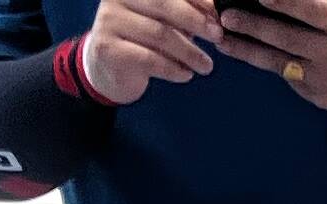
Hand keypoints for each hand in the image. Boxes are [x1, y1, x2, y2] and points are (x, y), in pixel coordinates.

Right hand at [79, 0, 215, 100]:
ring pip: (159, 34)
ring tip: (206, 66)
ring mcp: (109, 21)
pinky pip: (148, 59)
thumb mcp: (165, 20)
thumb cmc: (142, 40)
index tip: (219, 17)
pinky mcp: (108, 49)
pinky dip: (173, 68)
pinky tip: (186, 74)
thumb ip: (186, 11)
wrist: (108, 68)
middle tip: (218, 37)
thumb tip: (217, 9)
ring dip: (189, 52)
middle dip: (196, 21)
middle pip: (164, 5)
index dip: (197, 1)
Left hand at [216, 0, 326, 105]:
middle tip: (227, 15)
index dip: (283, 0)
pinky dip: (263, 63)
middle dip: (253, 25)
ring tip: (223, 37)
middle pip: (287, 36)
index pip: (310, 8)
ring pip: (279, 61)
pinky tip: (243, 52)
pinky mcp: (320, 95)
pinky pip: (286, 76)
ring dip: (247, 48)